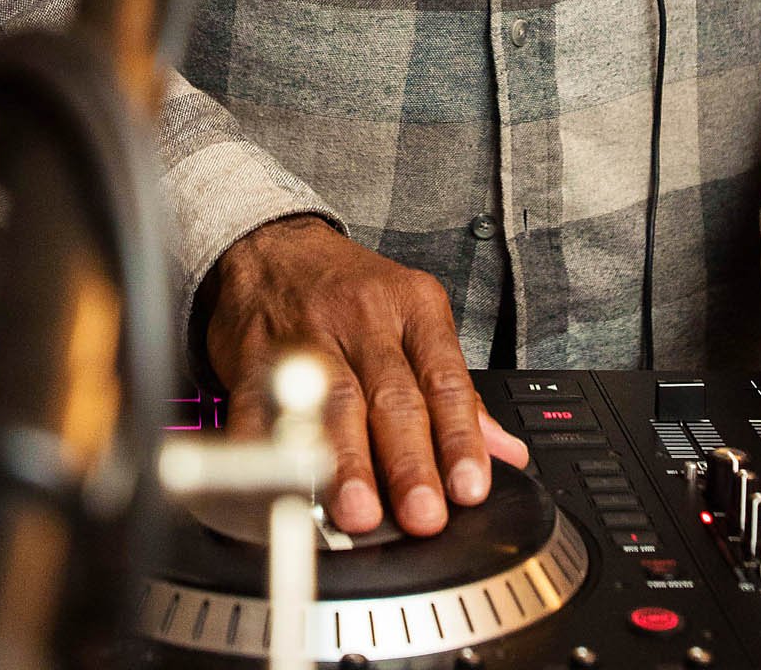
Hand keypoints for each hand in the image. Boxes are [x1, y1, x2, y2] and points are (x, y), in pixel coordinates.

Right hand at [205, 217, 528, 538]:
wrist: (273, 245)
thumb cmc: (350, 291)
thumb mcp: (415, 317)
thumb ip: (456, 391)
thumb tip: (506, 452)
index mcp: (412, 306)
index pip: (445, 379)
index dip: (459, 437)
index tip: (470, 487)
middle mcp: (362, 318)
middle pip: (391, 397)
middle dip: (407, 462)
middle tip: (422, 514)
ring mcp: (306, 337)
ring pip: (333, 404)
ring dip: (347, 463)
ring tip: (360, 512)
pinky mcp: (255, 359)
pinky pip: (262, 410)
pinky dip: (272, 456)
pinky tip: (285, 490)